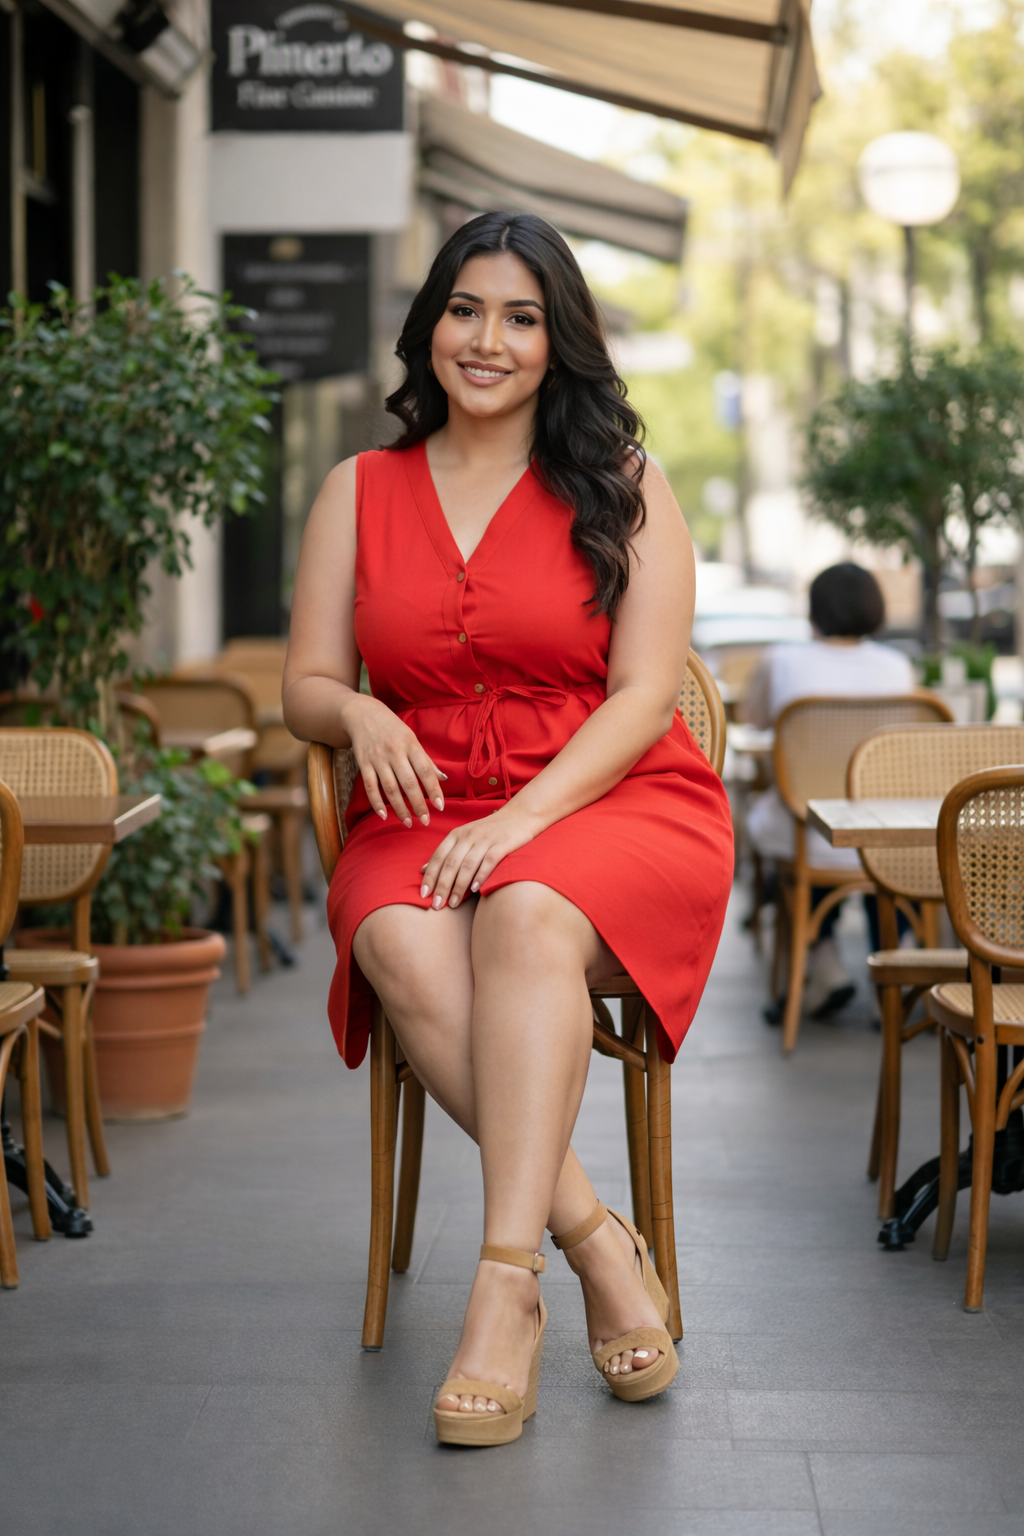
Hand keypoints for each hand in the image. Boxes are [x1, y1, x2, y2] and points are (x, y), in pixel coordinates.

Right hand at [342, 694, 445, 826]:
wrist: (362, 713)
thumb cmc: (392, 728)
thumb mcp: (412, 739)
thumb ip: (426, 760)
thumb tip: (444, 779)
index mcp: (411, 745)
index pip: (425, 770)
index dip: (433, 790)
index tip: (440, 807)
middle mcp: (395, 752)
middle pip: (408, 783)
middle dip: (418, 804)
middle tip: (426, 821)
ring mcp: (378, 758)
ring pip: (390, 788)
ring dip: (399, 808)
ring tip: (408, 822)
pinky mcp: (363, 763)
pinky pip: (370, 786)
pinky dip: (376, 802)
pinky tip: (384, 815)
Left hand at [419, 807, 539, 908]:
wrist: (520, 816)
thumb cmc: (489, 831)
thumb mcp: (464, 837)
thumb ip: (445, 853)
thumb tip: (423, 870)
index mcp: (456, 834)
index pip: (438, 857)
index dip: (430, 876)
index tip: (423, 895)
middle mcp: (468, 836)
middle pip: (451, 864)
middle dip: (442, 886)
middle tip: (437, 905)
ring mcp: (486, 839)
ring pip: (468, 865)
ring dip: (459, 886)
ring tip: (454, 903)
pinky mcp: (503, 844)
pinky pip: (489, 861)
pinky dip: (481, 875)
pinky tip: (476, 890)